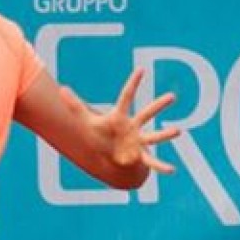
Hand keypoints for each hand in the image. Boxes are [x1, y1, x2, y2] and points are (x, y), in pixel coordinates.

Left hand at [58, 68, 181, 174]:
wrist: (108, 156)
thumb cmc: (100, 135)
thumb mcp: (86, 121)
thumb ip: (75, 105)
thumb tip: (61, 89)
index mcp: (120, 117)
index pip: (126, 97)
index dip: (132, 84)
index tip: (141, 70)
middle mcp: (133, 126)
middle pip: (147, 113)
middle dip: (158, 105)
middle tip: (172, 96)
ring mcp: (138, 141)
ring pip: (154, 136)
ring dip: (165, 134)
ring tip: (178, 131)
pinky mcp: (139, 156)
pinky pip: (151, 162)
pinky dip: (160, 166)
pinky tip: (171, 170)